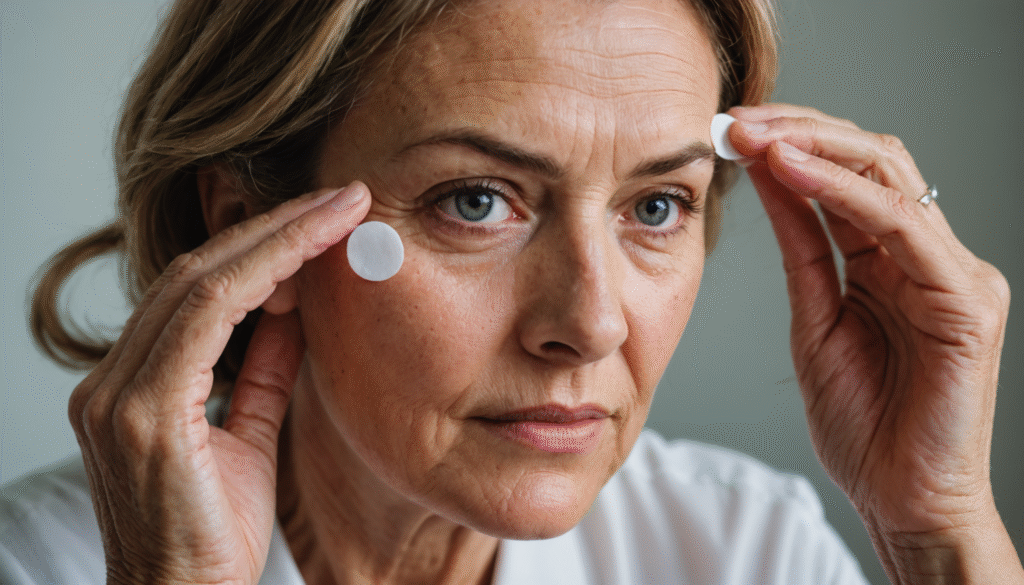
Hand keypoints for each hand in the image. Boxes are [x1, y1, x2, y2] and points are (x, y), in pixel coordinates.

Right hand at [67, 183, 368, 584]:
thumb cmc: (216, 532)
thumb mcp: (250, 433)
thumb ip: (264, 369)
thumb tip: (296, 307)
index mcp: (132, 384)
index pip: (198, 289)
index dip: (263, 244)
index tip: (324, 217)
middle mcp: (112, 382)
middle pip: (196, 273)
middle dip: (274, 227)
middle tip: (342, 199)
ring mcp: (118, 396)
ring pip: (199, 284)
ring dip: (275, 241)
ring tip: (337, 214)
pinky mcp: (140, 415)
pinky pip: (204, 321)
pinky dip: (257, 282)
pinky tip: (306, 264)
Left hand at [726, 104, 1021, 580]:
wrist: (900, 498)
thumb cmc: (863, 423)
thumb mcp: (815, 316)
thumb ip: (804, 247)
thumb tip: (770, 179)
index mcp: (893, 261)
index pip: (848, 176)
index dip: (789, 144)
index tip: (726, 131)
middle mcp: (927, 256)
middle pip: (871, 160)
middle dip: (799, 131)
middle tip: (735, 121)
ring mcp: (953, 274)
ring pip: (889, 176)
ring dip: (815, 145)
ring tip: (755, 133)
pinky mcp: (965, 302)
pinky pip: (901, 226)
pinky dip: (842, 191)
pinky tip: (791, 170)